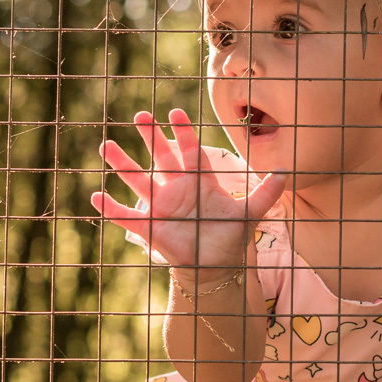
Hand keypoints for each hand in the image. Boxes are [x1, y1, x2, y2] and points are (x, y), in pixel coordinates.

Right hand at [90, 109, 286, 276]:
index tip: (175, 113)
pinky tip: (95, 195)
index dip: (183, 132)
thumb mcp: (250, 214)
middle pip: (161, 157)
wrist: (215, 267)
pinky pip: (127, 216)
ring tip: (106, 145)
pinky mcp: (151, 227)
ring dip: (123, 163)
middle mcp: (177, 188)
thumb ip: (266, 193)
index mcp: (199, 180)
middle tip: (140, 115)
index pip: (190, 150)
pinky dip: (111, 208)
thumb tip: (287, 171)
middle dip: (151, 137)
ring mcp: (161, 206)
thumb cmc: (230, 237)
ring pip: (139, 180)